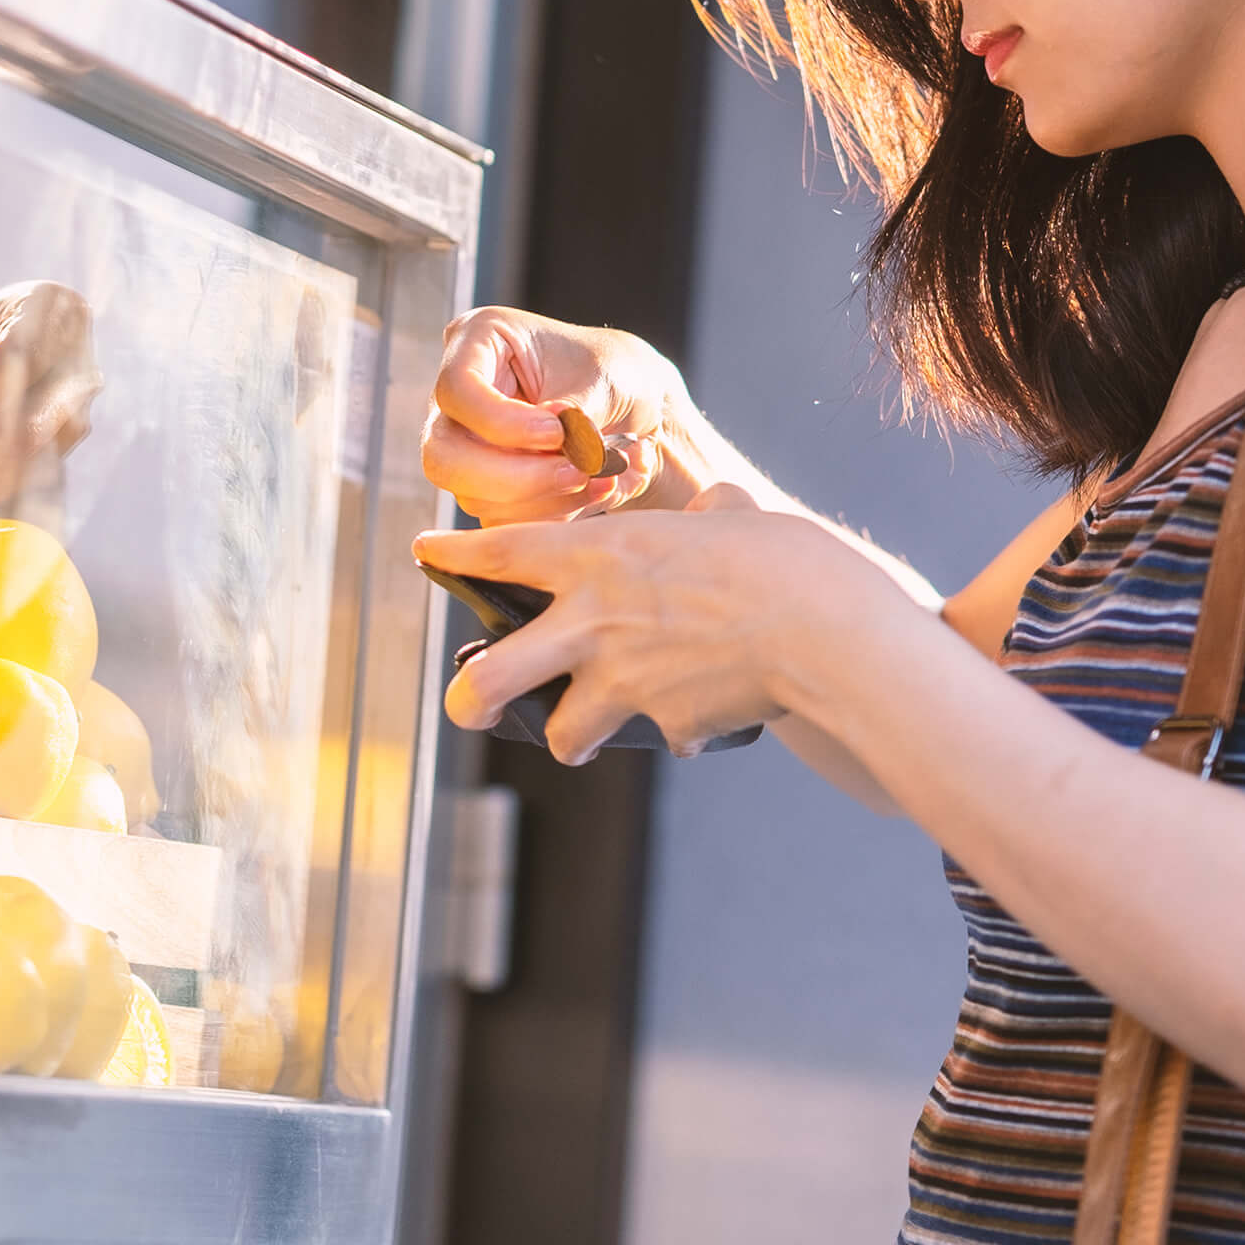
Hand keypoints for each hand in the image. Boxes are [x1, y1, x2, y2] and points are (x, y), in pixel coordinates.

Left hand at [414, 498, 853, 760]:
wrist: (820, 628)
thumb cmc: (782, 558)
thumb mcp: (733, 515)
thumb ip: (708, 514)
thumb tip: (717, 508)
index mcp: (597, 557)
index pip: (499, 552)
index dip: (453, 555)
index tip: (424, 553)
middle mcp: (591, 623)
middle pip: (487, 678)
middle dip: (468, 699)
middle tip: (467, 704)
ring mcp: (622, 682)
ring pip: (564, 733)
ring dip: (574, 736)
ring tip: (587, 735)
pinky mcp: (664, 723)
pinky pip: (662, 736)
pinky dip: (676, 732)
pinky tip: (699, 720)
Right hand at [424, 308, 704, 522]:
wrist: (630, 401)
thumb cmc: (613, 369)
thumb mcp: (608, 374)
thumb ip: (579, 411)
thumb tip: (565, 447)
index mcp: (478, 340)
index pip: (457, 388)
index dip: (502, 423)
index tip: (557, 434)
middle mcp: (458, 397)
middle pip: (443, 455)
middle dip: (512, 477)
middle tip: (576, 473)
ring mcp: (464, 446)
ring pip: (471, 496)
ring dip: (541, 499)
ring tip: (601, 480)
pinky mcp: (484, 487)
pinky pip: (500, 519)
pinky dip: (551, 514)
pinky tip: (595, 492)